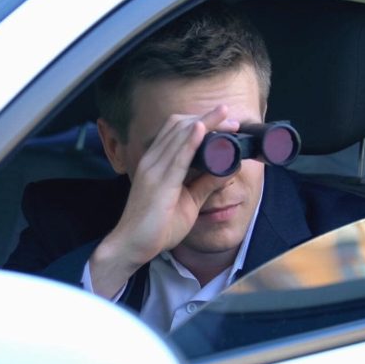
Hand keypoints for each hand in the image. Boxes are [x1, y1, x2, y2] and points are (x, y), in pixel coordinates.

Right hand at [89, 105, 238, 297]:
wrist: (132, 246)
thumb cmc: (157, 227)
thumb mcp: (189, 202)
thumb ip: (205, 185)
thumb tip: (228, 169)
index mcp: (157, 163)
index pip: (177, 131)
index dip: (201, 121)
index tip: (225, 121)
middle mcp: (153, 161)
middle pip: (179, 126)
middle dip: (208, 118)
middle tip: (232, 118)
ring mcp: (153, 169)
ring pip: (179, 135)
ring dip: (205, 123)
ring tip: (226, 117)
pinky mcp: (158, 182)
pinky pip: (177, 156)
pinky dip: (191, 140)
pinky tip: (203, 129)